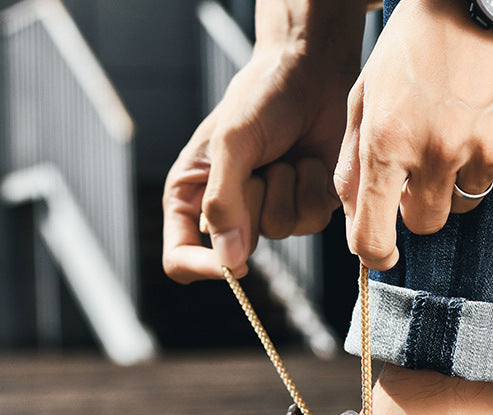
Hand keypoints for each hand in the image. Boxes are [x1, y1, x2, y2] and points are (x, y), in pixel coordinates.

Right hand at [163, 2, 364, 283]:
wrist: (310, 70)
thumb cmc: (261, 97)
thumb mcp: (231, 143)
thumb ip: (224, 203)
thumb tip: (229, 263)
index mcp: (192, 196)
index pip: (180, 257)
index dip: (201, 268)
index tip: (233, 264)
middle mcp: (228, 212)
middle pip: (238, 248)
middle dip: (252, 204)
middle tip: (258, 164)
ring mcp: (269, 211)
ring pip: (281, 233)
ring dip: (287, 188)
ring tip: (284, 155)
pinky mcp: (305, 208)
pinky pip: (311, 221)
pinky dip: (312, 187)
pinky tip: (308, 159)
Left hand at [334, 0, 492, 269]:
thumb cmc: (420, 41)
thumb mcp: (367, 94)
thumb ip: (352, 162)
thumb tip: (353, 219)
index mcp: (389, 141)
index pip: (374, 235)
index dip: (374, 253)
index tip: (380, 254)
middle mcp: (439, 152)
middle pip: (425, 224)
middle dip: (418, 203)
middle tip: (422, 162)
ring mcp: (488, 150)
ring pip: (465, 202)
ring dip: (456, 179)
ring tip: (458, 126)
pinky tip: (489, 115)